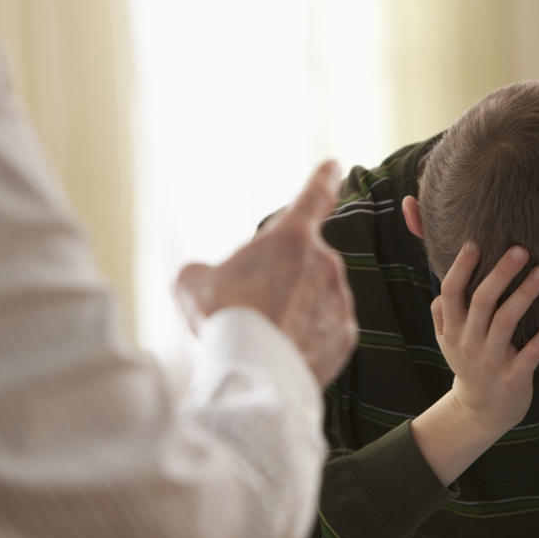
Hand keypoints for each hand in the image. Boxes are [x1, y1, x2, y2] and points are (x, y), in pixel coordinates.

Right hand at [173, 161, 356, 385]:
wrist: (253, 371)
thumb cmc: (222, 319)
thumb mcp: (193, 283)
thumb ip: (204, 271)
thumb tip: (204, 279)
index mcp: (291, 237)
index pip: (314, 196)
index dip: (323, 178)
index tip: (334, 166)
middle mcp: (324, 263)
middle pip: (303, 265)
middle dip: (282, 282)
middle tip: (252, 309)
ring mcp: (339, 300)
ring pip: (316, 299)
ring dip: (295, 312)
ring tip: (264, 337)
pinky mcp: (345, 336)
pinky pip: (325, 331)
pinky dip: (307, 339)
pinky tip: (283, 353)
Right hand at [432, 241, 538, 436]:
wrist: (482, 411)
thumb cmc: (469, 365)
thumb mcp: (447, 342)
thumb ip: (442, 314)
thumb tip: (442, 285)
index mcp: (452, 329)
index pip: (451, 292)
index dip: (461, 268)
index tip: (475, 243)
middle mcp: (468, 343)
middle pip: (481, 301)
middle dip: (501, 273)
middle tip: (522, 249)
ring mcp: (490, 361)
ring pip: (506, 322)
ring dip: (525, 295)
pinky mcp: (513, 377)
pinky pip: (531, 353)